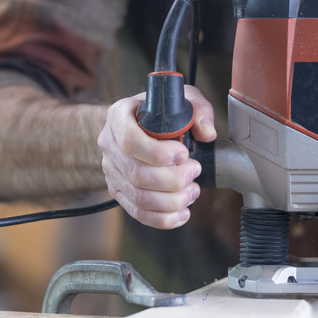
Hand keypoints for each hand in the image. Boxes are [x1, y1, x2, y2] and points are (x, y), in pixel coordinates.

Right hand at [98, 85, 216, 228]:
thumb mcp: (183, 99)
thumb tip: (207, 133)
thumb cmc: (162, 110)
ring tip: (193, 191)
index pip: (130, 141)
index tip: (184, 154)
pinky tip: (182, 213)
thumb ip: (199, 111)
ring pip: (138, 197)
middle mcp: (110, 145)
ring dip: (171, 200)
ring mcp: (112, 170)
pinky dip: (162, 218)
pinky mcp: (119, 190)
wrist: (141, 122)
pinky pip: (137, 211)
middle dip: (172, 180)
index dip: (158, 153)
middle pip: (137, 174)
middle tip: (194, 172)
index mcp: (119, 117)